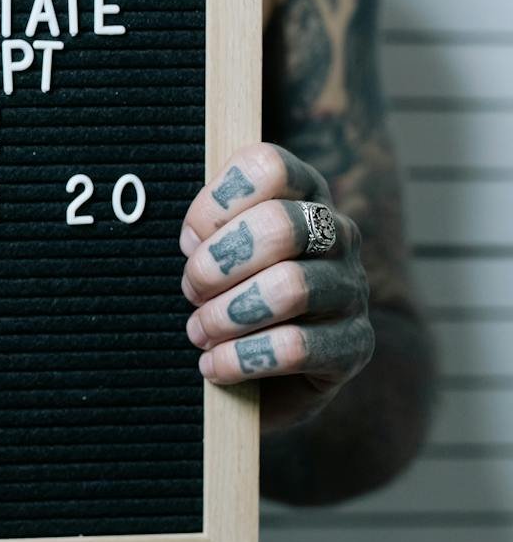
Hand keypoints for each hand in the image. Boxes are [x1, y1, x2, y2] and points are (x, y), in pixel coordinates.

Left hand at [179, 142, 374, 430]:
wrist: (272, 373)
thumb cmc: (235, 296)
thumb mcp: (219, 253)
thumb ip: (209, 231)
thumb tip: (195, 241)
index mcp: (302, 196)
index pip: (268, 168)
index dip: (216, 203)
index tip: (189, 241)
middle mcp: (337, 234)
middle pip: (280, 226)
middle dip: (217, 265)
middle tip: (191, 292)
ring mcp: (351, 289)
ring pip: (290, 288)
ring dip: (226, 316)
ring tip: (199, 333)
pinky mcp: (353, 346)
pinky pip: (295, 348)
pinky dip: (240, 359)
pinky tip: (214, 366)